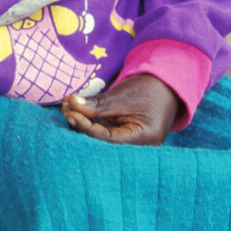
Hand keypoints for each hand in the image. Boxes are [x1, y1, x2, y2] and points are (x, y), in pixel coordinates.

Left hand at [62, 74, 179, 146]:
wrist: (166, 84)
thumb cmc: (149, 88)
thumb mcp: (123, 95)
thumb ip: (98, 104)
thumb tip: (71, 104)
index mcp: (145, 138)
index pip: (109, 140)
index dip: (87, 128)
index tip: (71, 113)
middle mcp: (138, 147)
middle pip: (102, 143)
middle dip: (81, 126)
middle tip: (65, 108)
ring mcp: (130, 142)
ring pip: (99, 138)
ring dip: (82, 122)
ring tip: (67, 106)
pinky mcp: (122, 136)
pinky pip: (102, 132)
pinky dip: (89, 121)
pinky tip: (75, 110)